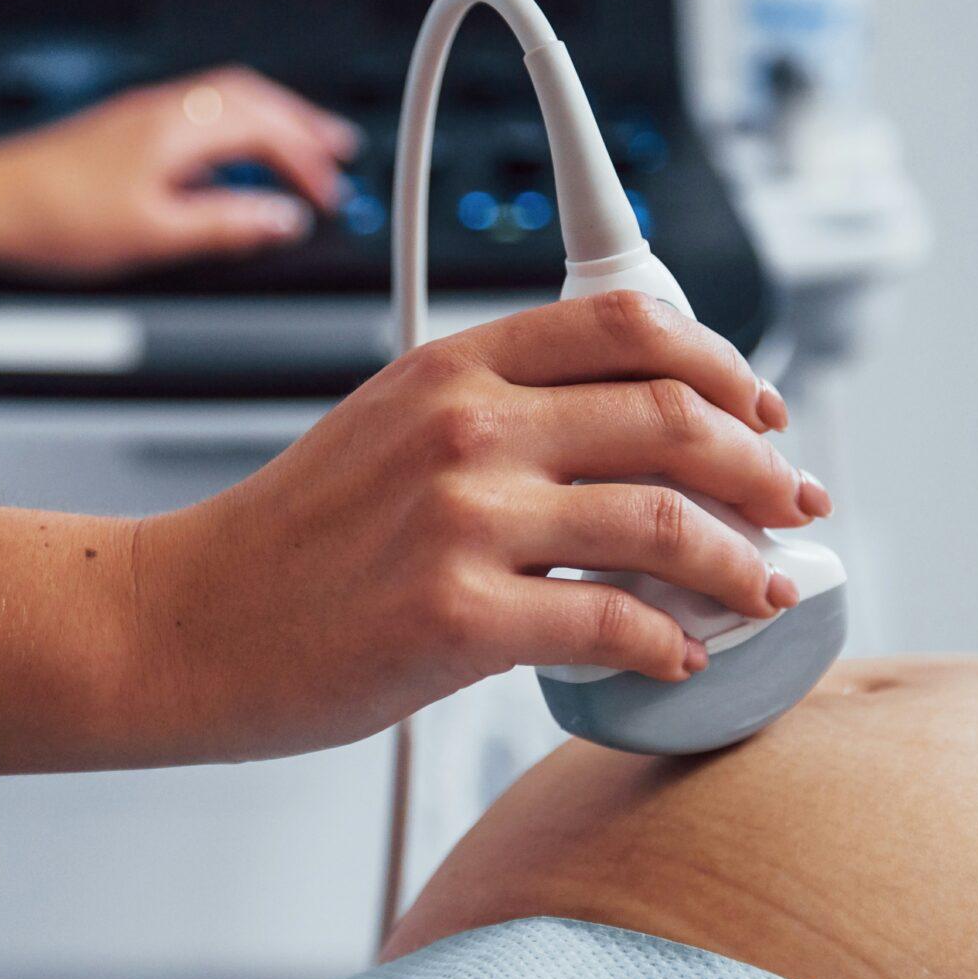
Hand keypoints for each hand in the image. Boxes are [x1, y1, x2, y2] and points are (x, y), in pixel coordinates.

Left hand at [0, 67, 361, 275]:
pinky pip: (197, 117)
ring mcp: (141, 117)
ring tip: (296, 156)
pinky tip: (228, 169)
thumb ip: (226, 225)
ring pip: (224, 102)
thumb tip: (281, 220)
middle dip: (302, 126)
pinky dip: (232, 135)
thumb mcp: (154, 234)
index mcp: (177, 126)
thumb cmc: (53, 218)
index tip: (332, 198)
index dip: (309, 163)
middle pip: (253, 100)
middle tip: (341, 153)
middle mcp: (161, 109)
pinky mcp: (123, 132)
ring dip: (269, 124)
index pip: (266, 131)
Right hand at [131, 292, 831, 760]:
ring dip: (740, 560)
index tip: (761, 407)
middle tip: (794, 504)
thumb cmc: (285, 544)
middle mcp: (465, 427)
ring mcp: (462, 520)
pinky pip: (613, 626)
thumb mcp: (386, 426)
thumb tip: (616, 444)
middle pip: (671, 415)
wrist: (183, 622)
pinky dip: (670, 644)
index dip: (722, 360)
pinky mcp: (457, 619)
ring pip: (663, 521)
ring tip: (764, 587)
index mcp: (453, 366)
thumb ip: (492, 415)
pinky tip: (681, 657)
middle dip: (761, 465)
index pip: (626, 321)